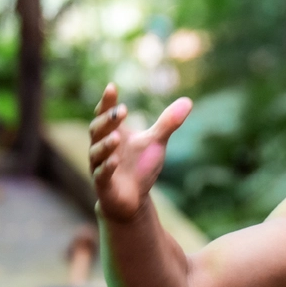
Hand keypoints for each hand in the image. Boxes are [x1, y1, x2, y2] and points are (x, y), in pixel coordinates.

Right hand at [89, 84, 191, 221]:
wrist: (133, 199)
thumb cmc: (140, 166)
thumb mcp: (156, 142)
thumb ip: (167, 123)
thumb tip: (188, 101)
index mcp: (113, 133)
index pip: (106, 113)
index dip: (107, 101)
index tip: (112, 87)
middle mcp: (102, 147)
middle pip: (98, 129)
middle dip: (108, 120)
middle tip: (122, 111)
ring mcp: (100, 166)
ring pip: (97, 152)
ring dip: (105, 144)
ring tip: (116, 136)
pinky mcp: (103, 184)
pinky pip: (101, 174)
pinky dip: (107, 167)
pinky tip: (115, 160)